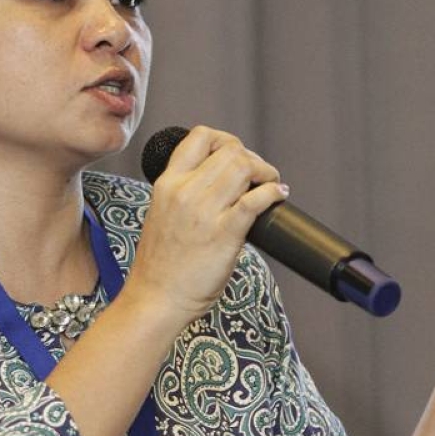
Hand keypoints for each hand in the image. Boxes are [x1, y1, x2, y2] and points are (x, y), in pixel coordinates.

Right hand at [126, 126, 287, 322]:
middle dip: (252, 158)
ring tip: (270, 185)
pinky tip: (279, 196)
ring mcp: (204, 212)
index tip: (236, 156)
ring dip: (265, 172)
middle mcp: (184, 191)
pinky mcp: (223, 234)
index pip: (200, 137)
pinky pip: (255, 201)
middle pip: (230, 150)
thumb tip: (222, 182)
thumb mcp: (162, 212)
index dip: (226, 140)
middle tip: (260, 175)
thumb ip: (185, 192)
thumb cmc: (161, 263)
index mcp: (167, 183)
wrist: (156, 298)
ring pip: (244, 168)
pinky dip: (273, 193)